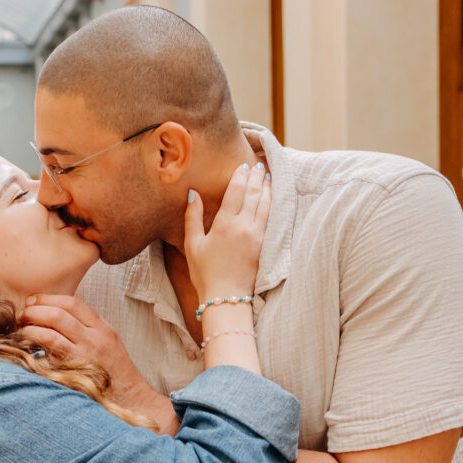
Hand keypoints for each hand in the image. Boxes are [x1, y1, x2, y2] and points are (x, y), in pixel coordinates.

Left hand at [20, 295, 178, 433]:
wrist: (132, 401)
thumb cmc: (117, 375)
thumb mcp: (108, 343)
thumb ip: (87, 330)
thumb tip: (55, 319)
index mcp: (102, 329)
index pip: (73, 303)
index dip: (48, 299)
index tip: (33, 301)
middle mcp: (94, 339)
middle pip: (58, 313)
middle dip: (35, 310)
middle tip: (22, 313)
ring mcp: (84, 356)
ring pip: (51, 331)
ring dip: (30, 327)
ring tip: (21, 329)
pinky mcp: (74, 373)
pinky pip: (49, 355)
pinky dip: (34, 347)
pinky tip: (25, 348)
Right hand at [185, 162, 271, 300]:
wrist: (227, 298)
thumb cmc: (205, 273)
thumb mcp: (192, 244)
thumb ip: (193, 217)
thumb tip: (193, 193)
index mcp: (225, 223)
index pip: (236, 191)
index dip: (240, 176)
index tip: (243, 164)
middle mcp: (244, 226)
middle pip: (253, 194)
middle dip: (256, 177)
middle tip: (258, 165)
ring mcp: (257, 235)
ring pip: (265, 204)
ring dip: (266, 188)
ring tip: (267, 176)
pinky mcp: (264, 245)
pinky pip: (270, 217)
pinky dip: (271, 203)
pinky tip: (271, 197)